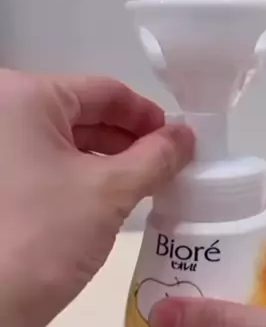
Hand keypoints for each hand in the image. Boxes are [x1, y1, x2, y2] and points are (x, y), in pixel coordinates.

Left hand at [0, 68, 193, 326]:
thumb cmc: (44, 236)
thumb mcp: (109, 192)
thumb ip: (155, 157)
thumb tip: (186, 135)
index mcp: (23, 97)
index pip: (102, 90)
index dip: (147, 115)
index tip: (179, 143)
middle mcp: (3, 114)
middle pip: (82, 113)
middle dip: (129, 140)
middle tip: (168, 168)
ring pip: (64, 143)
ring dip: (108, 161)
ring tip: (146, 188)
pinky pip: (45, 167)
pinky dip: (80, 178)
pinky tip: (109, 203)